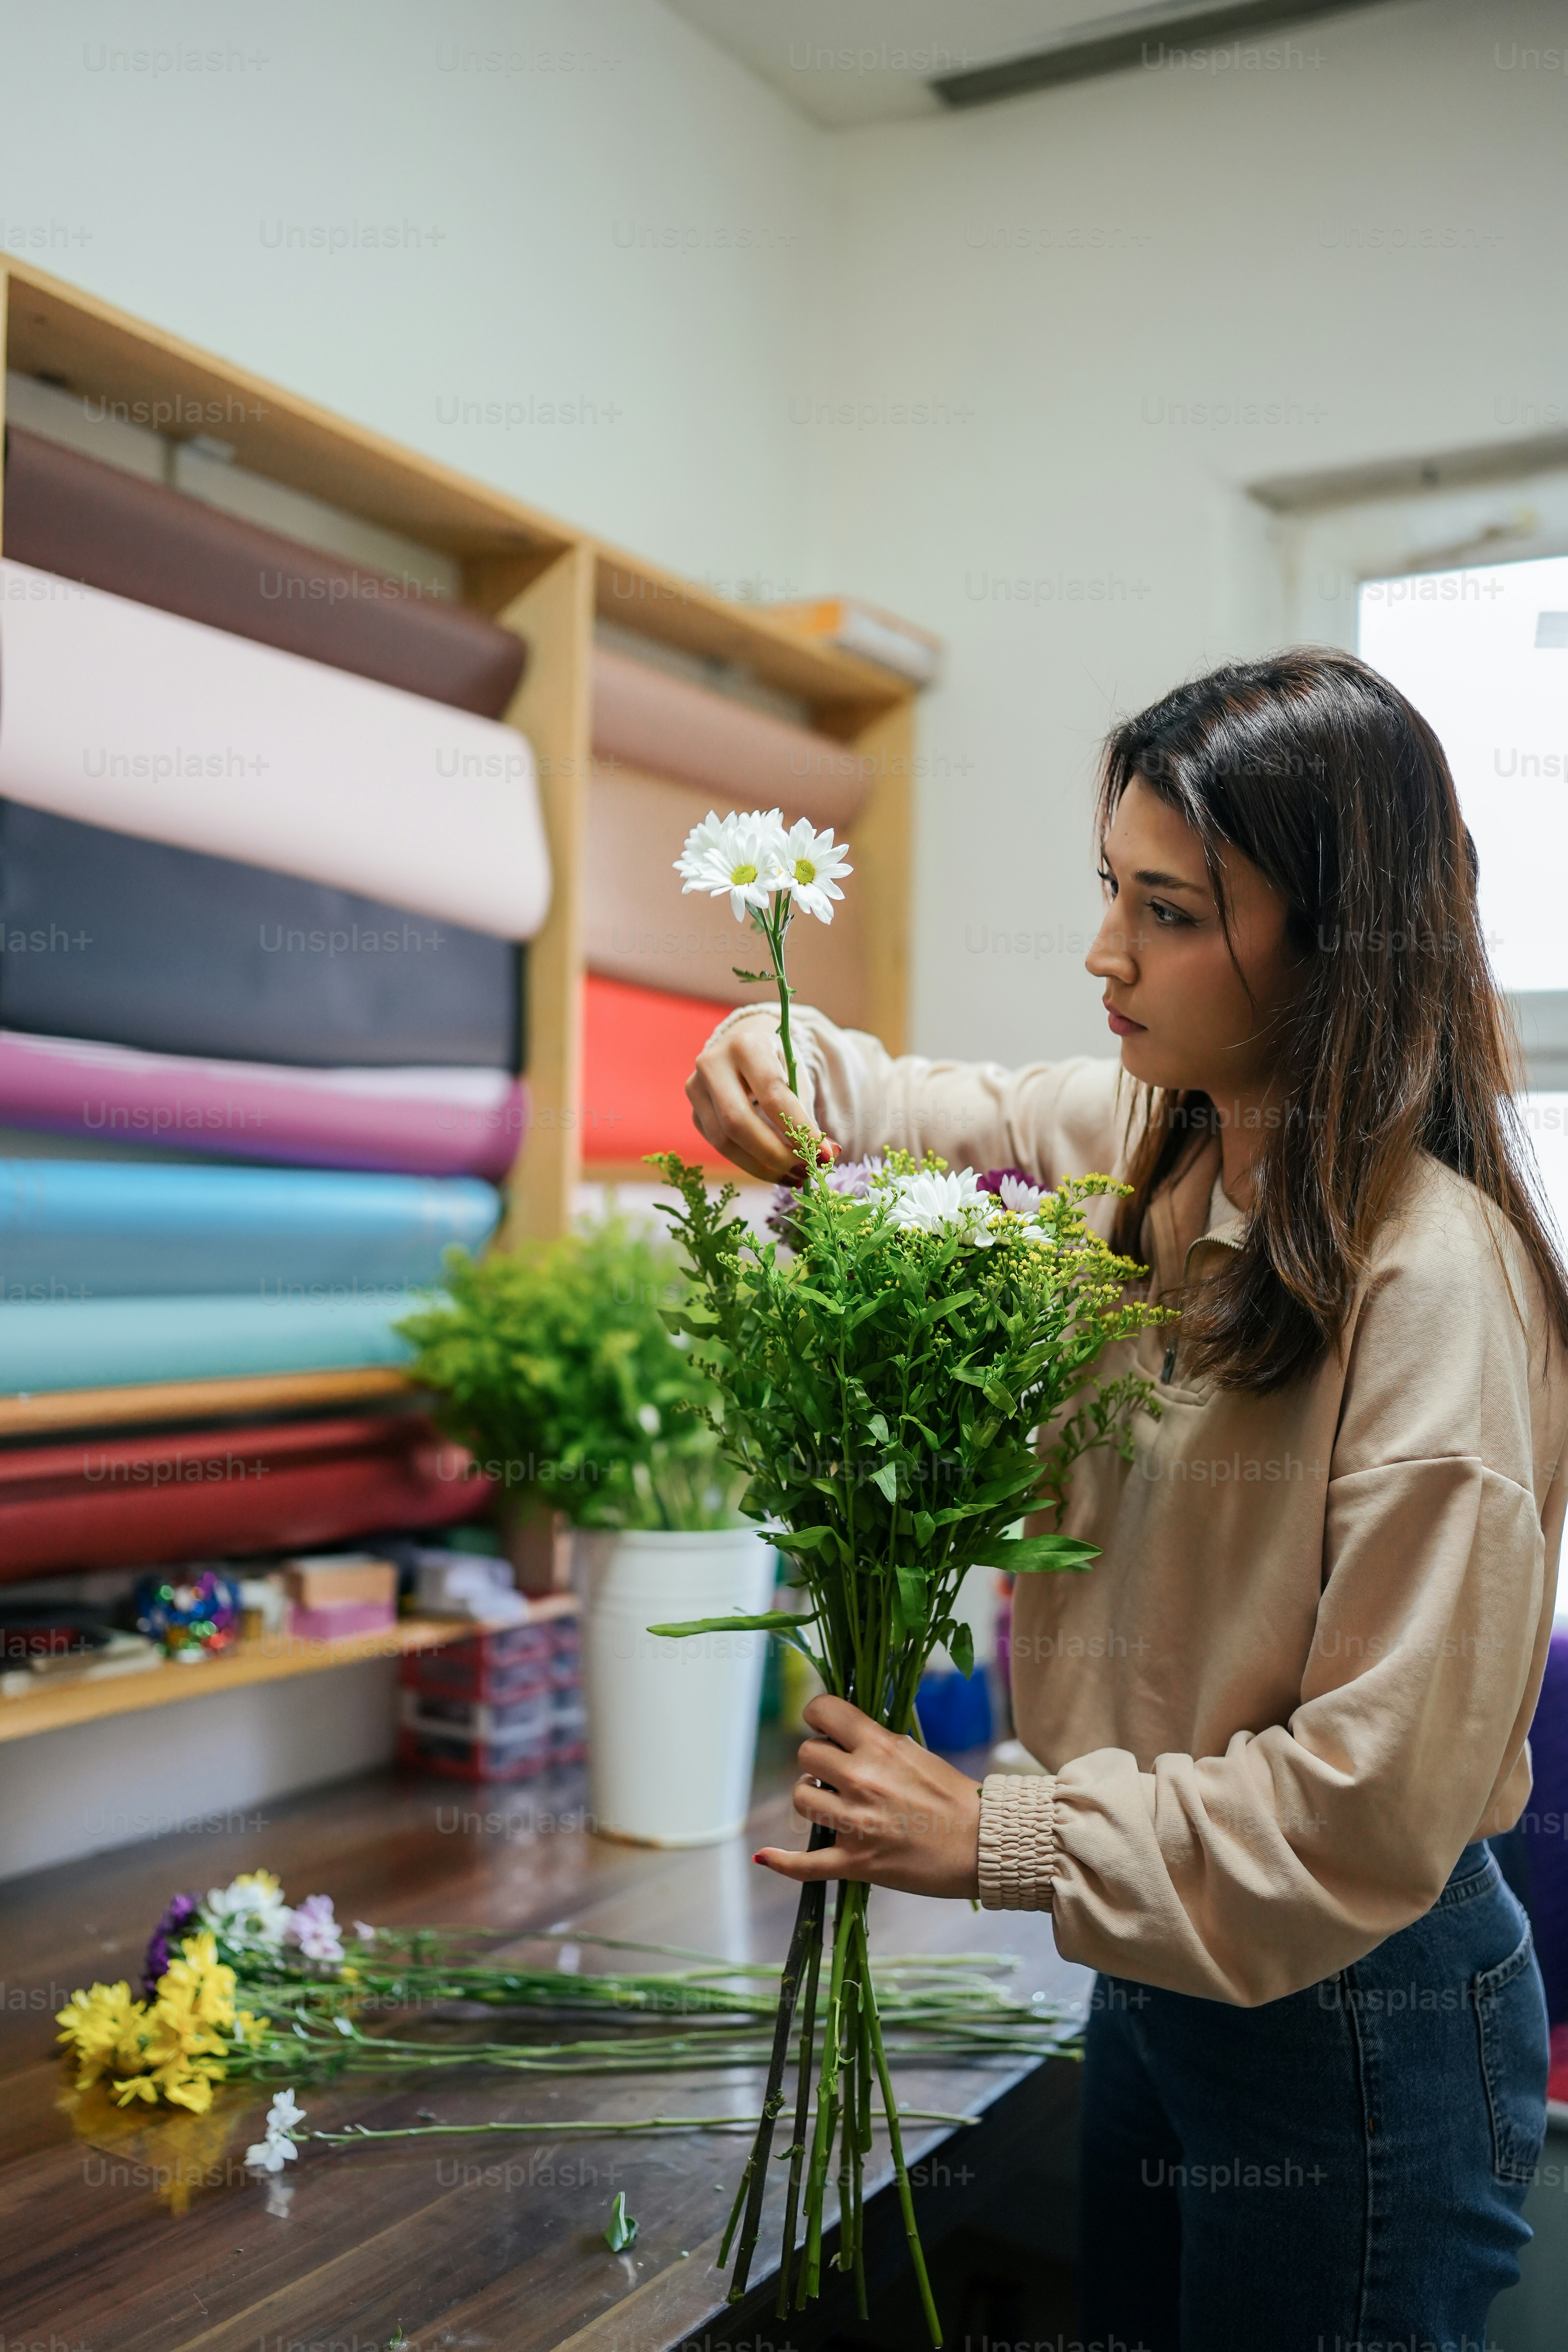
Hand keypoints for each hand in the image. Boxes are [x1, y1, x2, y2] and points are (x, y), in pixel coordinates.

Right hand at [685, 1013, 836, 1181]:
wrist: (745, 1041)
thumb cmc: (777, 1060)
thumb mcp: (796, 1074)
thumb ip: (806, 1112)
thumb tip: (825, 1155)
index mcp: (746, 1045)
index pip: (772, 1095)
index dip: (798, 1129)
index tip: (824, 1154)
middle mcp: (712, 1063)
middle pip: (739, 1122)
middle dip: (776, 1154)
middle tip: (806, 1171)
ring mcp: (696, 1088)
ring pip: (724, 1141)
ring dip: (763, 1166)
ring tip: (795, 1175)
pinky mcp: (694, 1111)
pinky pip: (720, 1146)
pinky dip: (750, 1162)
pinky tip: (775, 1168)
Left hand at [754, 1694, 982, 1899]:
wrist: (984, 1846)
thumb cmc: (957, 1798)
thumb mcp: (916, 1754)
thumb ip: (877, 1744)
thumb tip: (844, 1734)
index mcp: (879, 1747)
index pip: (823, 1712)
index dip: (817, 1716)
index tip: (823, 1726)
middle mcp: (862, 1780)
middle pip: (806, 1755)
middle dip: (818, 1761)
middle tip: (837, 1773)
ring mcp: (855, 1823)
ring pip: (801, 1798)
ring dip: (812, 1798)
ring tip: (832, 1804)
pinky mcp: (856, 1863)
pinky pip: (805, 1864)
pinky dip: (782, 1861)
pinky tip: (765, 1856)